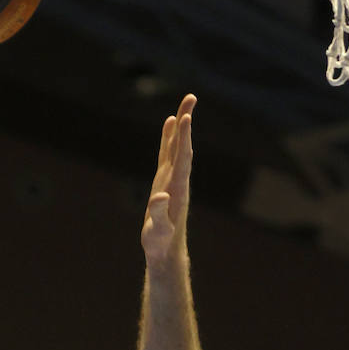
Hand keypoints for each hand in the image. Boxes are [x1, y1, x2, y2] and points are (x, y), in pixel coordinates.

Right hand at [142, 93, 195, 269]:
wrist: (166, 252)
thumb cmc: (160, 244)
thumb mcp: (157, 232)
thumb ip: (158, 215)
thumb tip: (160, 196)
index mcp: (176, 189)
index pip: (182, 158)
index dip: (183, 138)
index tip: (185, 117)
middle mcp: (177, 180)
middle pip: (183, 146)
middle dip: (185, 123)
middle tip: (191, 98)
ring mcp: (172, 180)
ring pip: (177, 148)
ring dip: (180, 126)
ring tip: (184, 105)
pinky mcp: (165, 182)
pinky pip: (168, 155)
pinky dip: (169, 138)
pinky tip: (170, 125)